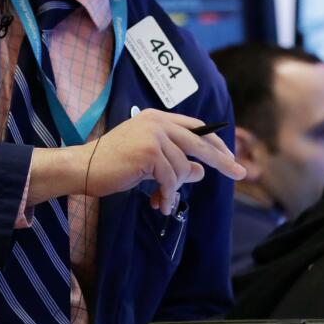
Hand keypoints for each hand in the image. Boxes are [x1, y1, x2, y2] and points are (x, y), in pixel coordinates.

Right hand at [85, 109, 244, 212]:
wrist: (83, 167)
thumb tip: (201, 171)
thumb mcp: (149, 162)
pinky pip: (170, 180)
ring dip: (175, 190)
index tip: (230, 157)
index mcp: (158, 118)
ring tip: (162, 201)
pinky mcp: (149, 152)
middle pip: (200, 142)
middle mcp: (158, 122)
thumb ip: (174, 162)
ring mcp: (154, 135)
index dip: (215, 143)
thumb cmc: (113, 164)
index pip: (196, 127)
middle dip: (222, 160)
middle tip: (240, 173)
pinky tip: (159, 205)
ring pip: (183, 168)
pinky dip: (167, 196)